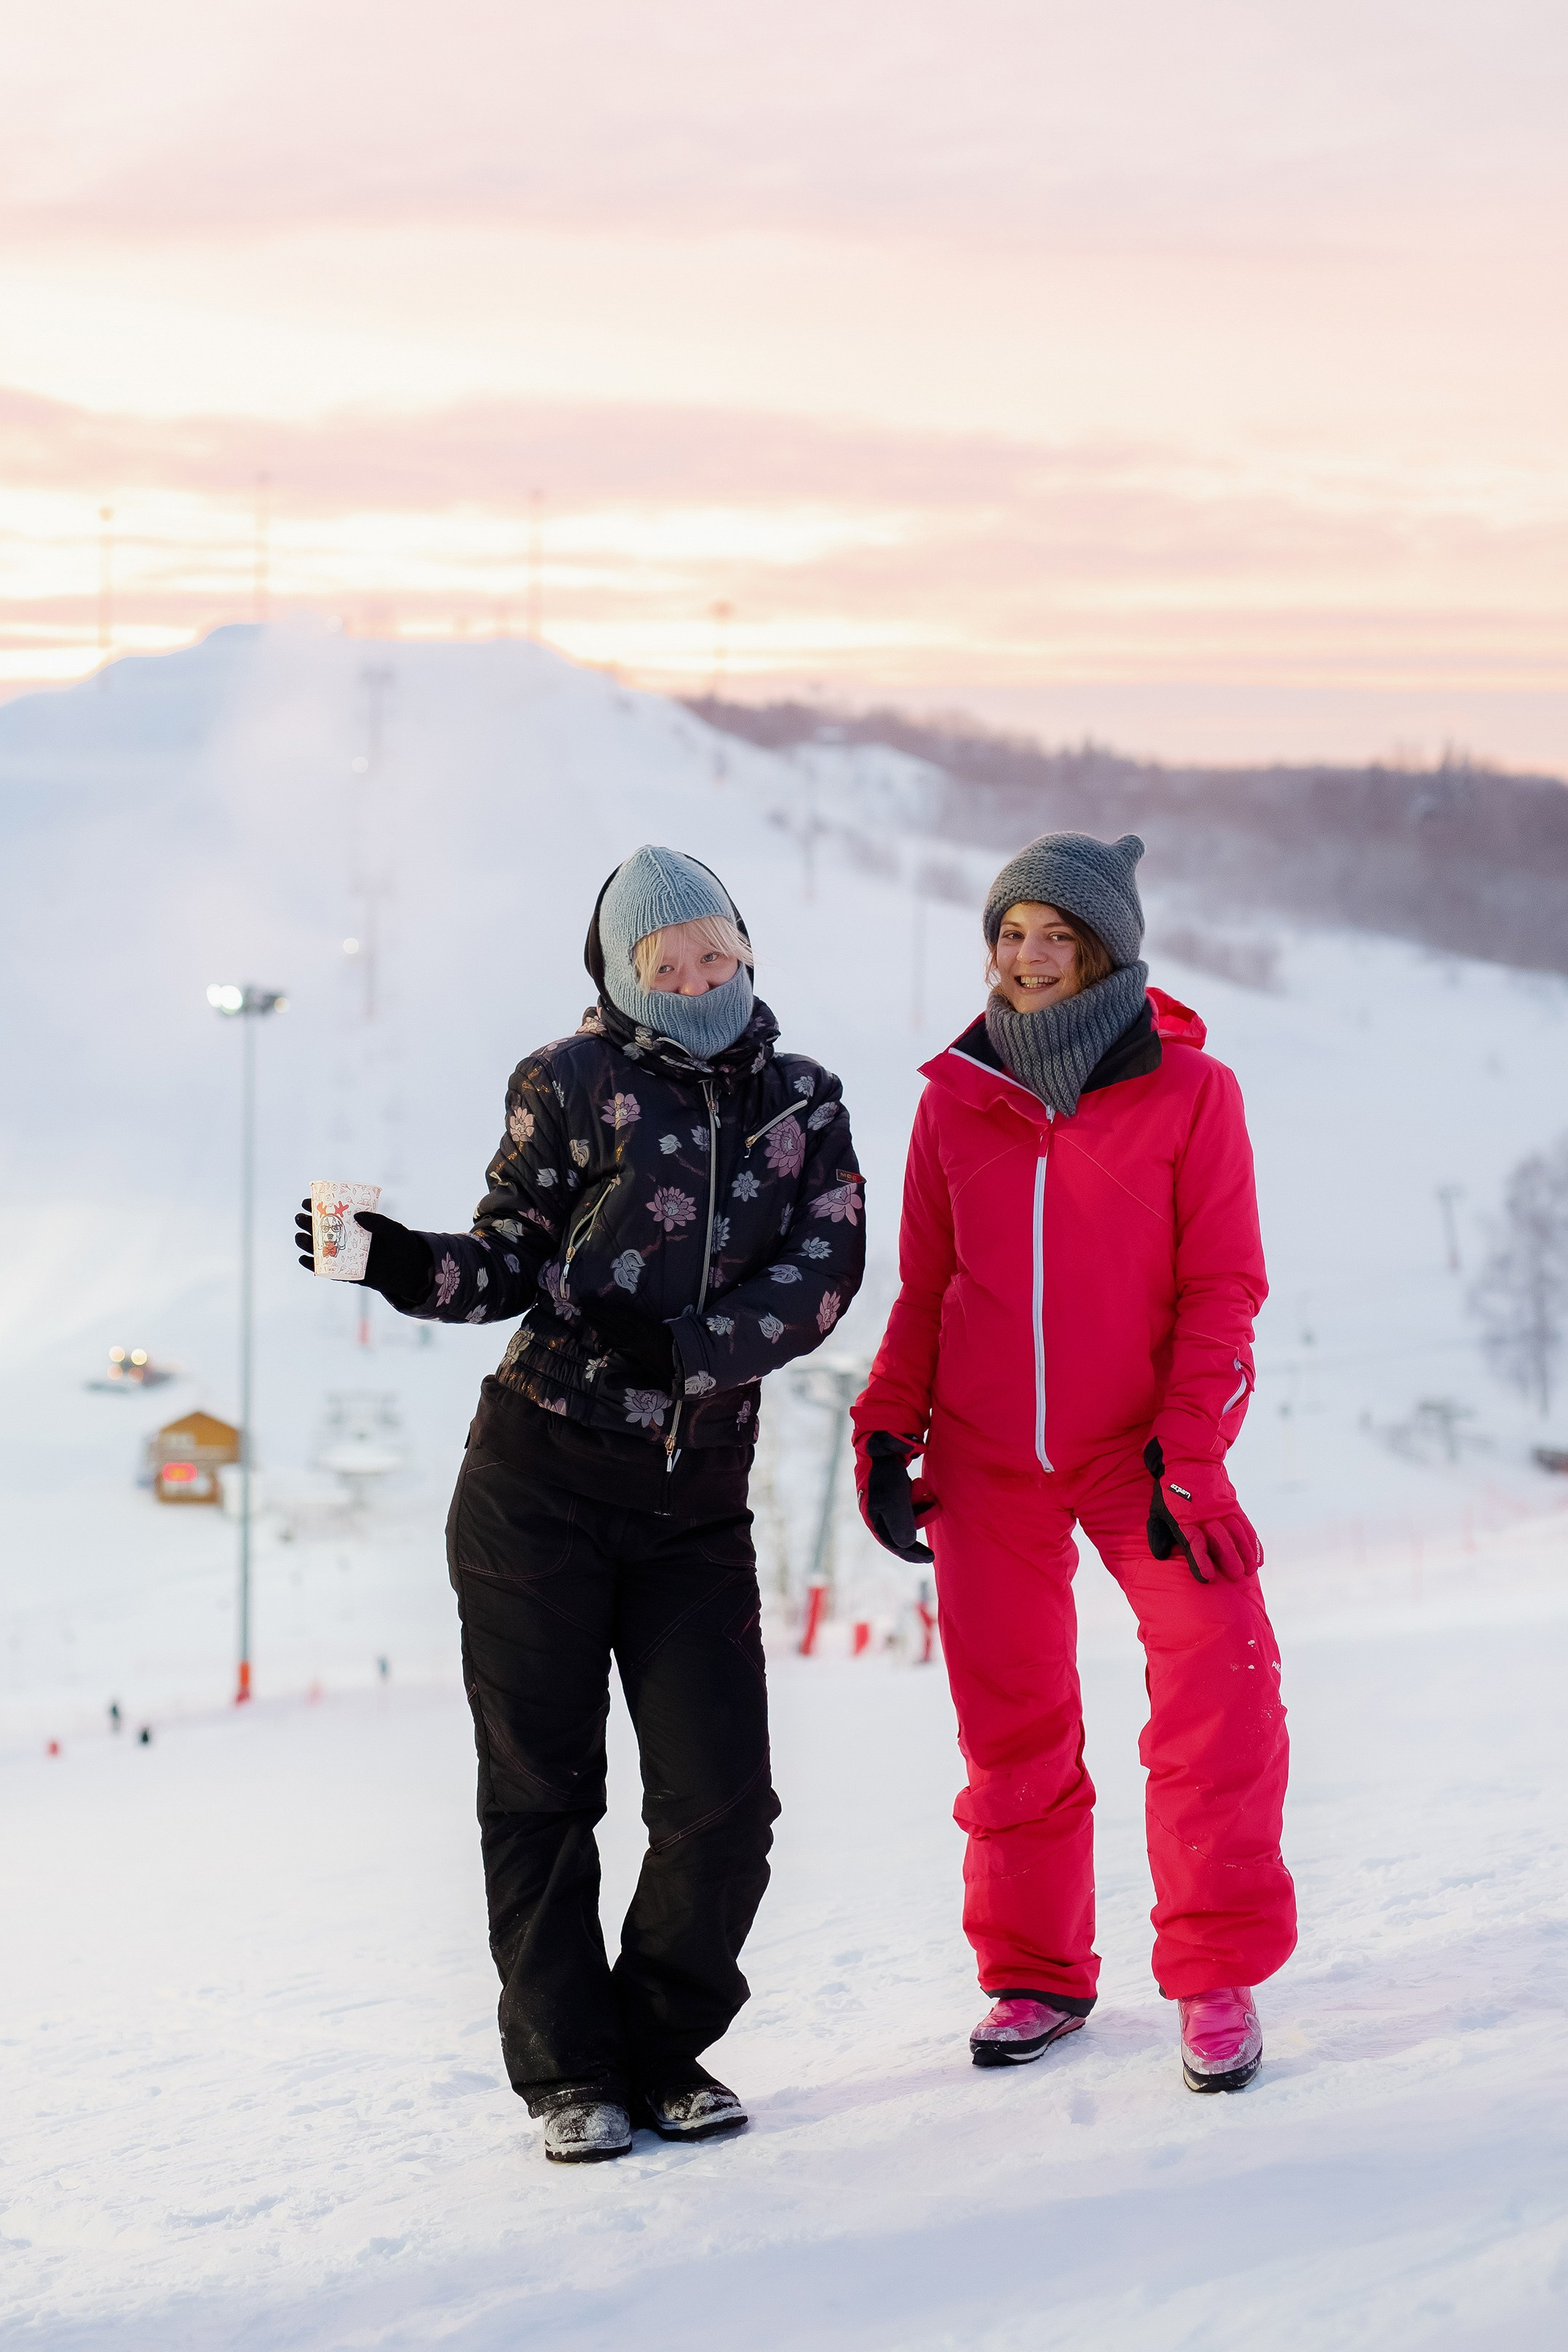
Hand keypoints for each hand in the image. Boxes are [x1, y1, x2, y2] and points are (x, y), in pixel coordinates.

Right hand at [294, 1199, 432, 1304]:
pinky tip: (304, 1259)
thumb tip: (357, 1216)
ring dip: (306, 1243)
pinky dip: (312, 1266)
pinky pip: (325, 1270)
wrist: (407, 1268)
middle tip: (301, 1218)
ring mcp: (342, 1255)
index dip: (316, 1206)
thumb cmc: (399, 1243)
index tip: (307, 1201)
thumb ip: (378, 1221)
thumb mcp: (392, 1229)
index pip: (330, 1212)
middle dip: (307, 1223)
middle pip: (319, 1229)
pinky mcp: (343, 1273)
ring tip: (300, 1237)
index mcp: (352, 1223)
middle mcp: (343, 1238)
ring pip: (318, 1249)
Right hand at [579, 1290, 676, 1389]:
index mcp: (638, 1345)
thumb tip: (606, 1383)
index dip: (597, 1322)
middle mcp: (640, 1331)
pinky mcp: (654, 1322)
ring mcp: (648, 1325)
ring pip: (624, 1312)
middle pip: (616, 1317)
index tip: (584, 1314)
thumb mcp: (649, 1381)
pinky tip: (615, 1304)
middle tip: (583, 1300)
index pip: (612, 1331)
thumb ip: (628, 1380)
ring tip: (594, 1299)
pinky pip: (635, 1312)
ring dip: (608, 1305)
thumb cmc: (670, 1373)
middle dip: (598, 1309)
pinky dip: (622, 1306)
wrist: (693, 1360)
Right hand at [859, 1432, 934, 1563]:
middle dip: (920, 1519)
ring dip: (921, 1505)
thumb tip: (907, 1544)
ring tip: (925, 1492)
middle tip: (932, 1508)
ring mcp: (886, 1499)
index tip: (931, 1558)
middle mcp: (878, 1511)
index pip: (894, 1544)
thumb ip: (901, 1525)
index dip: (912, 1554)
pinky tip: (921, 1487)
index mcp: (873, 1518)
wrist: (884, 1443)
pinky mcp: (895, 1487)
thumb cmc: (887, 1474)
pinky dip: (919, 1497)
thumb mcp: (894, 1502)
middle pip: (904, 1529)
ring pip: (910, 1514)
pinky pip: (911, 1501)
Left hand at [1143, 1439, 1261, 1582]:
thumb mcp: (1157, 1510)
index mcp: (1184, 1519)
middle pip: (1220, 1540)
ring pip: (1236, 1533)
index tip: (1209, 1577)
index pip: (1194, 1543)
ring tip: (1250, 1571)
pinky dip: (1252, 1542)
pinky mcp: (1232, 1505)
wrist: (1187, 1460)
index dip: (1201, 1561)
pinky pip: (1245, 1525)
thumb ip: (1158, 1534)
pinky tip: (1257, 1558)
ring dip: (1244, 1553)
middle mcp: (1205, 1515)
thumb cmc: (1169, 1491)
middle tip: (1236, 1576)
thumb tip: (1161, 1556)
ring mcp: (1221, 1509)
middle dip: (1229, 1559)